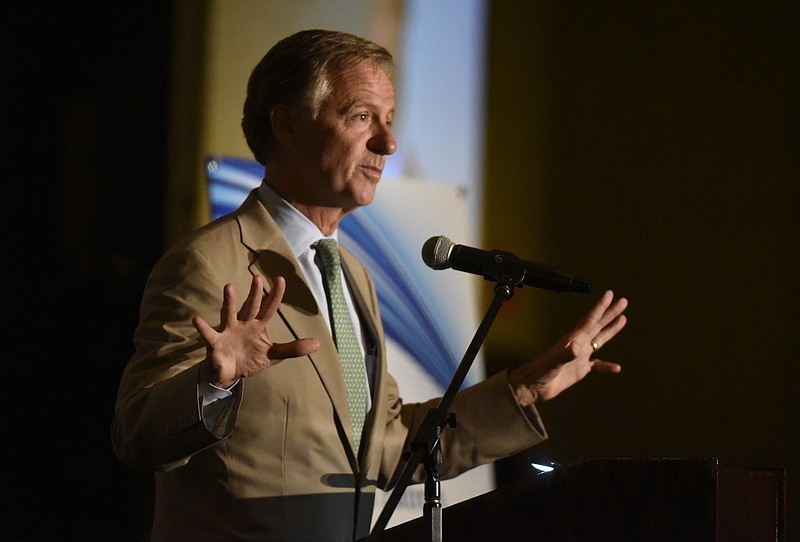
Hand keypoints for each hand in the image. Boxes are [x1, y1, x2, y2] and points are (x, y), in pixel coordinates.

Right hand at [192, 275, 319, 387]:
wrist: (230, 373)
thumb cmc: (252, 359)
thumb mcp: (274, 355)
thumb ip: (293, 349)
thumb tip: (318, 344)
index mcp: (259, 326)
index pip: (269, 308)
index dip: (275, 295)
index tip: (281, 279)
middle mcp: (244, 324)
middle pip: (250, 307)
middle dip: (254, 294)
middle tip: (257, 278)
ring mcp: (229, 331)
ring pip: (229, 314)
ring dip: (229, 302)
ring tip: (229, 287)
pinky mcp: (216, 343)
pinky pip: (209, 334)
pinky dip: (203, 327)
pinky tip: (197, 320)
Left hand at [509, 290, 627, 403]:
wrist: (532, 386)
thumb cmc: (539, 372)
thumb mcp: (553, 362)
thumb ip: (566, 354)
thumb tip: (578, 348)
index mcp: (572, 339)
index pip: (590, 319)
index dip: (600, 307)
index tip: (610, 294)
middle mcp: (578, 344)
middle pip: (598, 325)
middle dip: (610, 313)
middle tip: (623, 301)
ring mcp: (579, 356)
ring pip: (599, 340)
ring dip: (611, 330)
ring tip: (623, 319)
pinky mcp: (580, 369)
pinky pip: (597, 365)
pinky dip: (607, 366)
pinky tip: (616, 368)